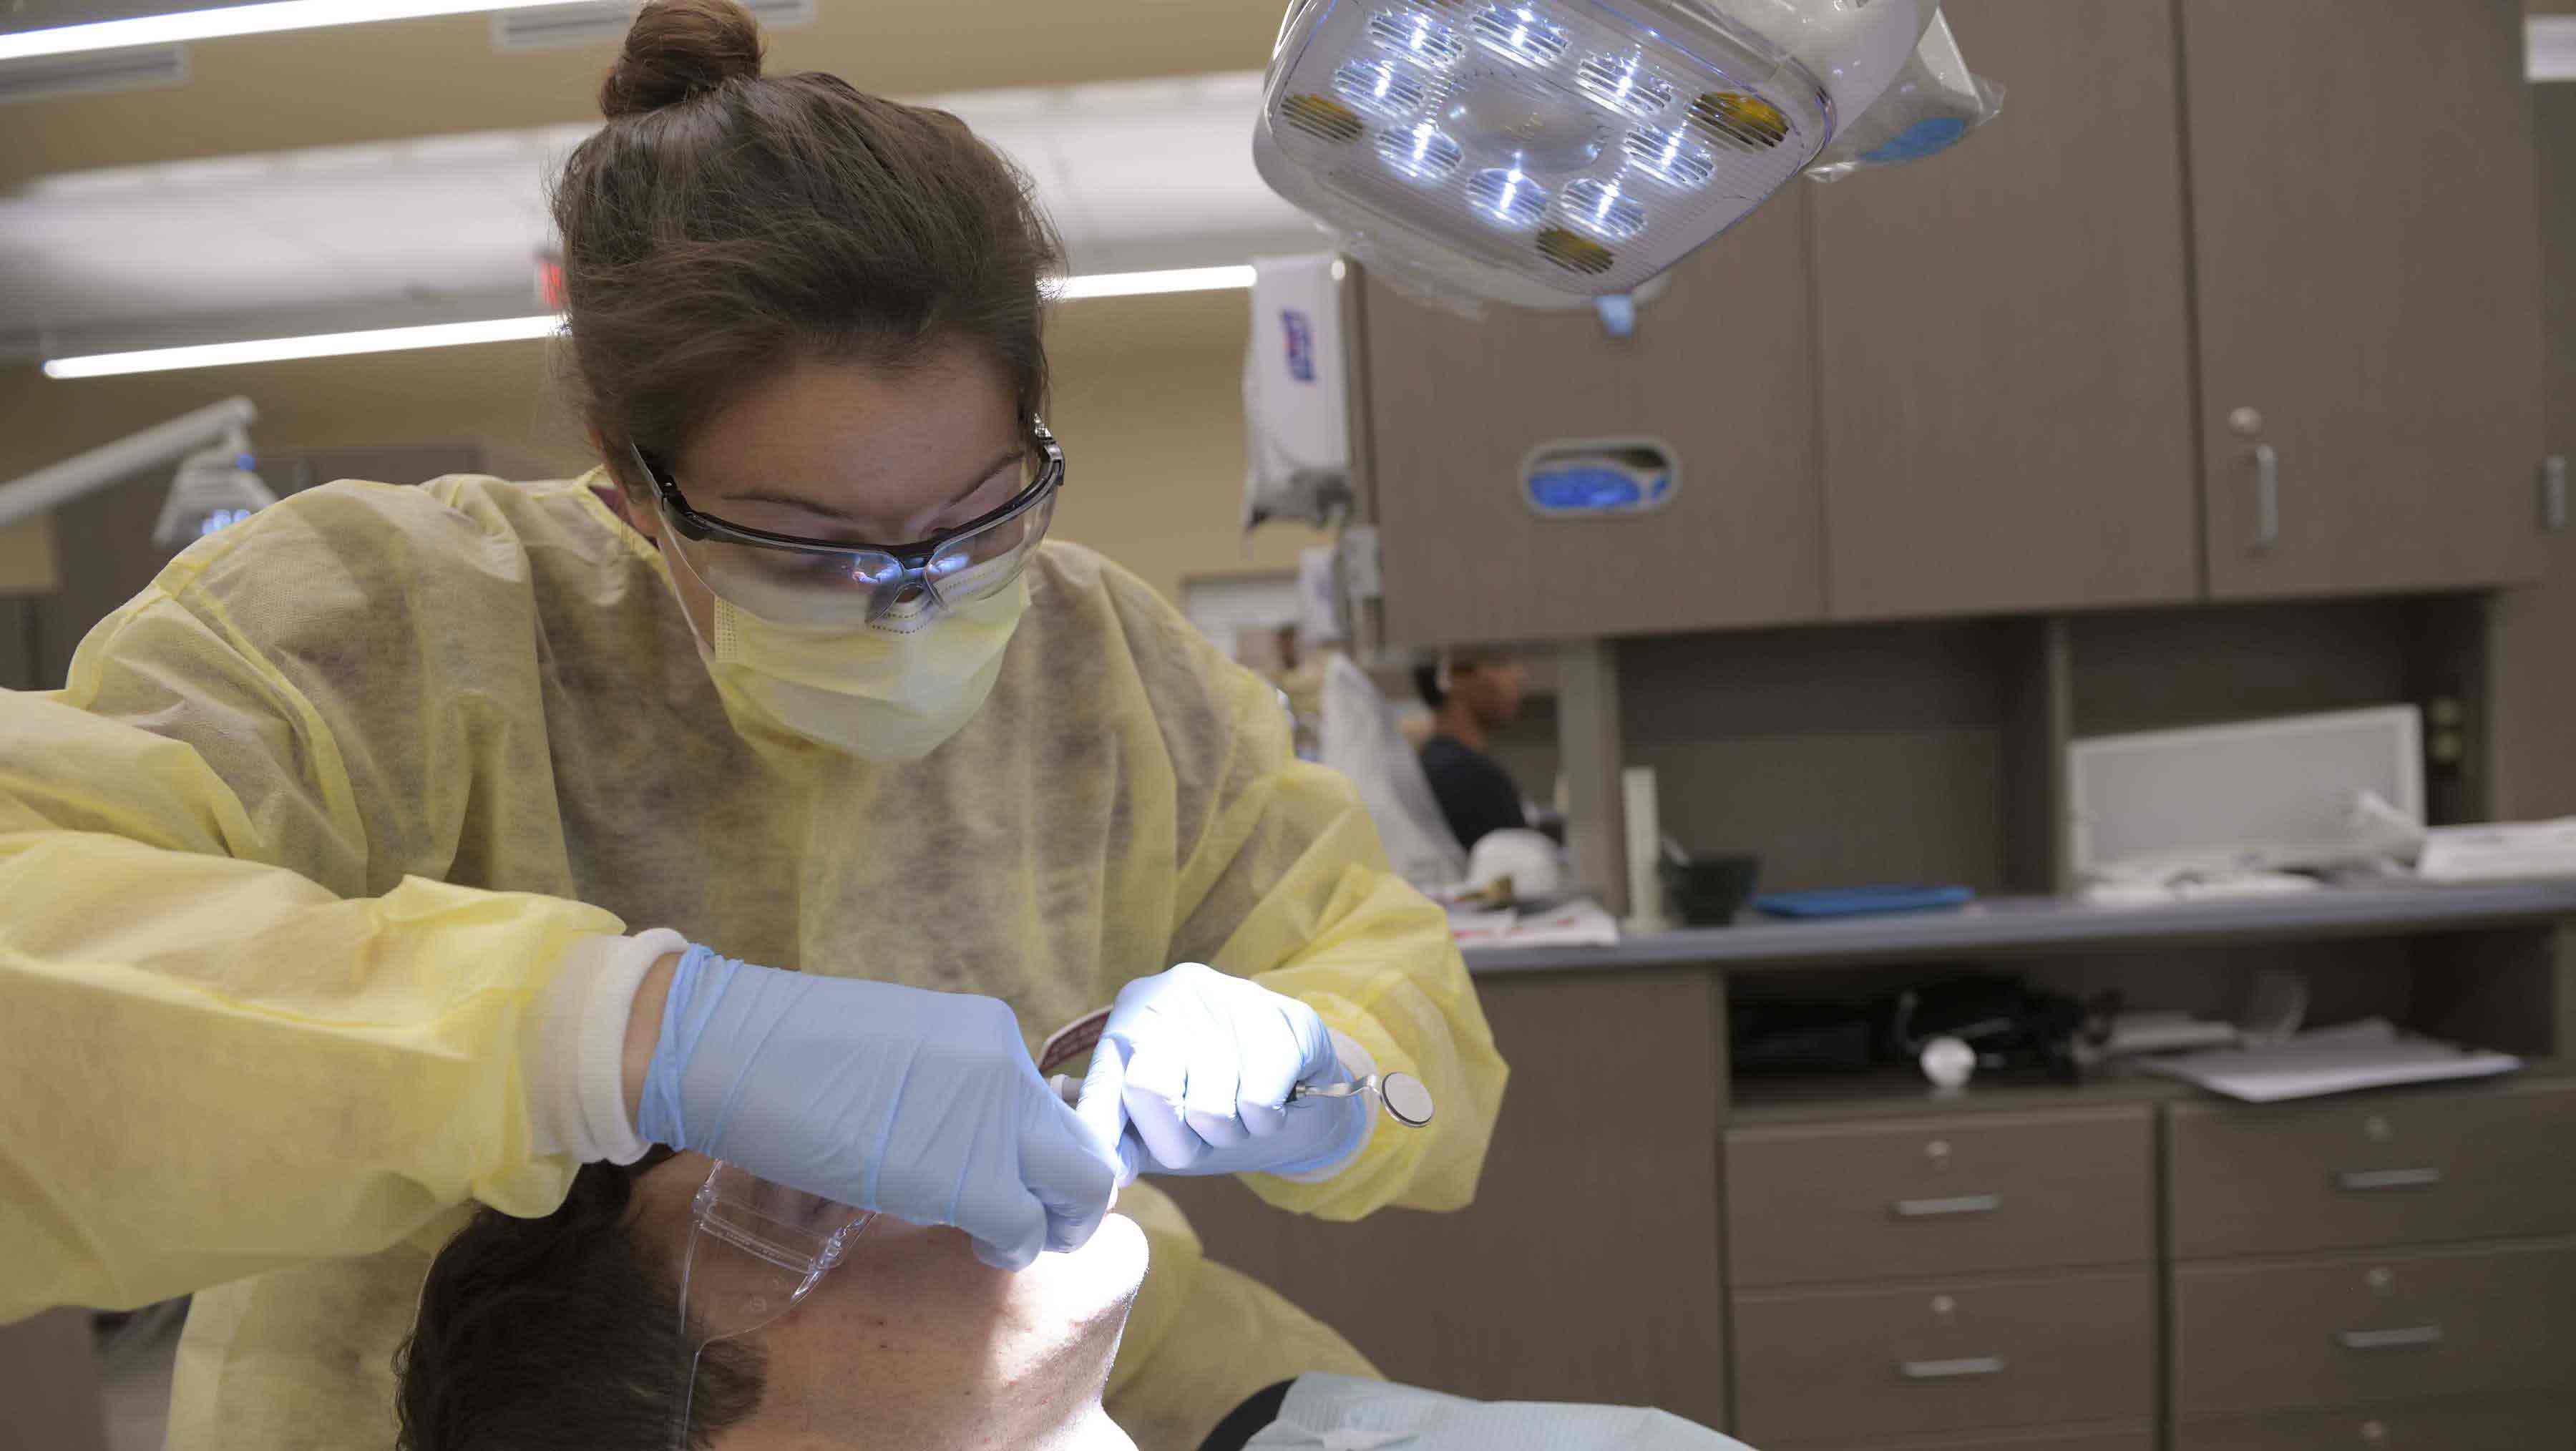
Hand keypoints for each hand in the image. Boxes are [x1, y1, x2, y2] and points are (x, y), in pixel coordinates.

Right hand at [635, 946, 1120, 1270]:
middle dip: (1077, 1202)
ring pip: (1082, 1191)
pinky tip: (978, 1246)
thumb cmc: (790, 1056)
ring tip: (1008, 1239)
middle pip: (1090, 1152)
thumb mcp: (898, 1056)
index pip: (1059, 1110)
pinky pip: (1024, 1228)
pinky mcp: (971, 1178)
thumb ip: (949, 1088)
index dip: (1054, 1158)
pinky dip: (1012, 1248)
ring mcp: (996, 1123)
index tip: (1033, 1185)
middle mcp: (1009, 1072)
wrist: (735, 1049)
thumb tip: (961, 1135)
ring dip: (1055, 1228)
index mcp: (993, 1035)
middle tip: (1039, 1226)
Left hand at [1078, 962, 1369, 1181]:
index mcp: (1132, 1017)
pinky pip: (1259, 1105)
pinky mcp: (1282, 1018)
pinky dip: (1266, 1123)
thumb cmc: (1219, 1100)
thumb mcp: (1163, 1120)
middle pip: (1148, 1093)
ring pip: (1209, 1110)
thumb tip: (1110, 1174)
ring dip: (1229, 1134)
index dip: (1101, 1135)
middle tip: (1200, 1134)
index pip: (1103, 1084)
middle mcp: (1173, 995)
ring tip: (1241, 1107)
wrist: (1306, 1081)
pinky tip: (1274, 1096)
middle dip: (1176, 1141)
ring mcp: (1229, 998)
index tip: (1114, 1175)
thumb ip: (1128, 1141)